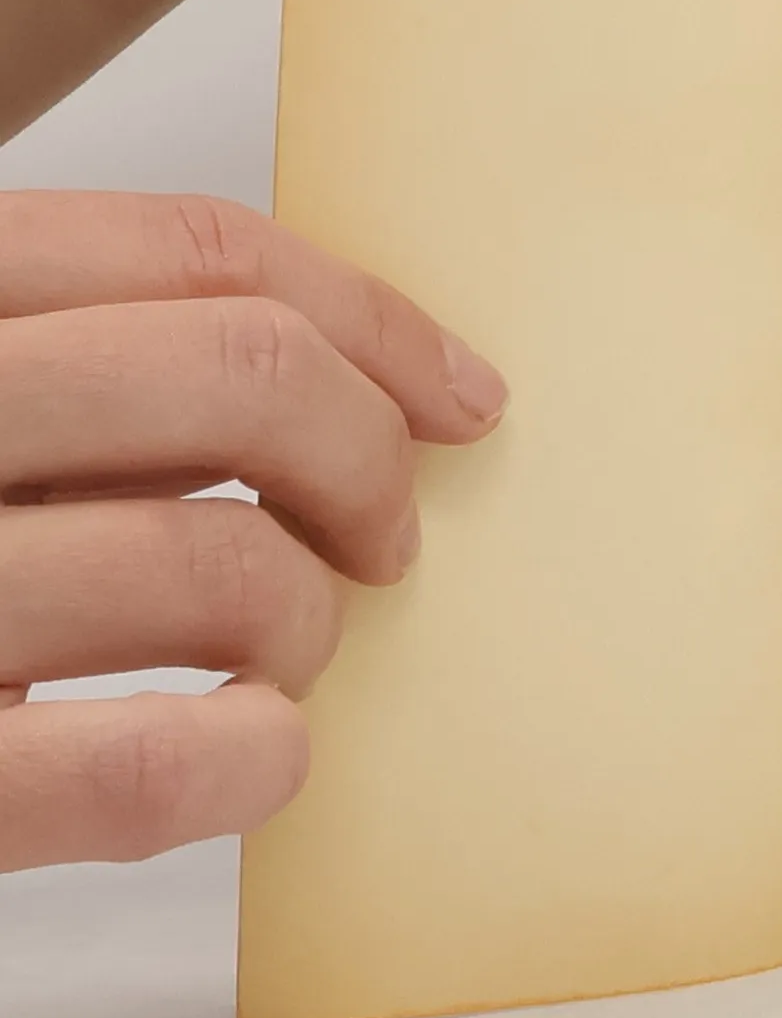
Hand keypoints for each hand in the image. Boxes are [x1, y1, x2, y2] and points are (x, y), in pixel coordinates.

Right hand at [0, 192, 506, 871]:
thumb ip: (84, 371)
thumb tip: (344, 387)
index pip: (196, 252)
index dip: (369, 318)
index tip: (461, 395)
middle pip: (241, 374)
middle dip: (366, 458)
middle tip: (384, 538)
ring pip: (216, 562)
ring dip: (306, 620)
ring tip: (284, 656)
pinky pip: (132, 765)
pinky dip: (248, 760)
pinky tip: (258, 754)